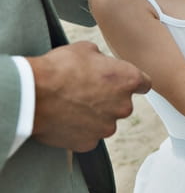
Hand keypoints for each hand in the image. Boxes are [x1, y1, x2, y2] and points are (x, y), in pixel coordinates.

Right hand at [28, 41, 150, 151]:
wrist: (32, 94)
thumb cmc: (59, 68)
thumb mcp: (86, 49)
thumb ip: (103, 59)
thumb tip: (102, 63)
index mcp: (128, 80)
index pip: (144, 84)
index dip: (133, 82)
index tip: (124, 83)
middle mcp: (124, 106)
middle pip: (123, 104)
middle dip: (109, 99)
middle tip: (86, 90)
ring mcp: (107, 127)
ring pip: (106, 121)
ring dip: (95, 115)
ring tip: (72, 104)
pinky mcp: (90, 143)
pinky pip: (89, 135)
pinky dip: (80, 129)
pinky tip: (65, 118)